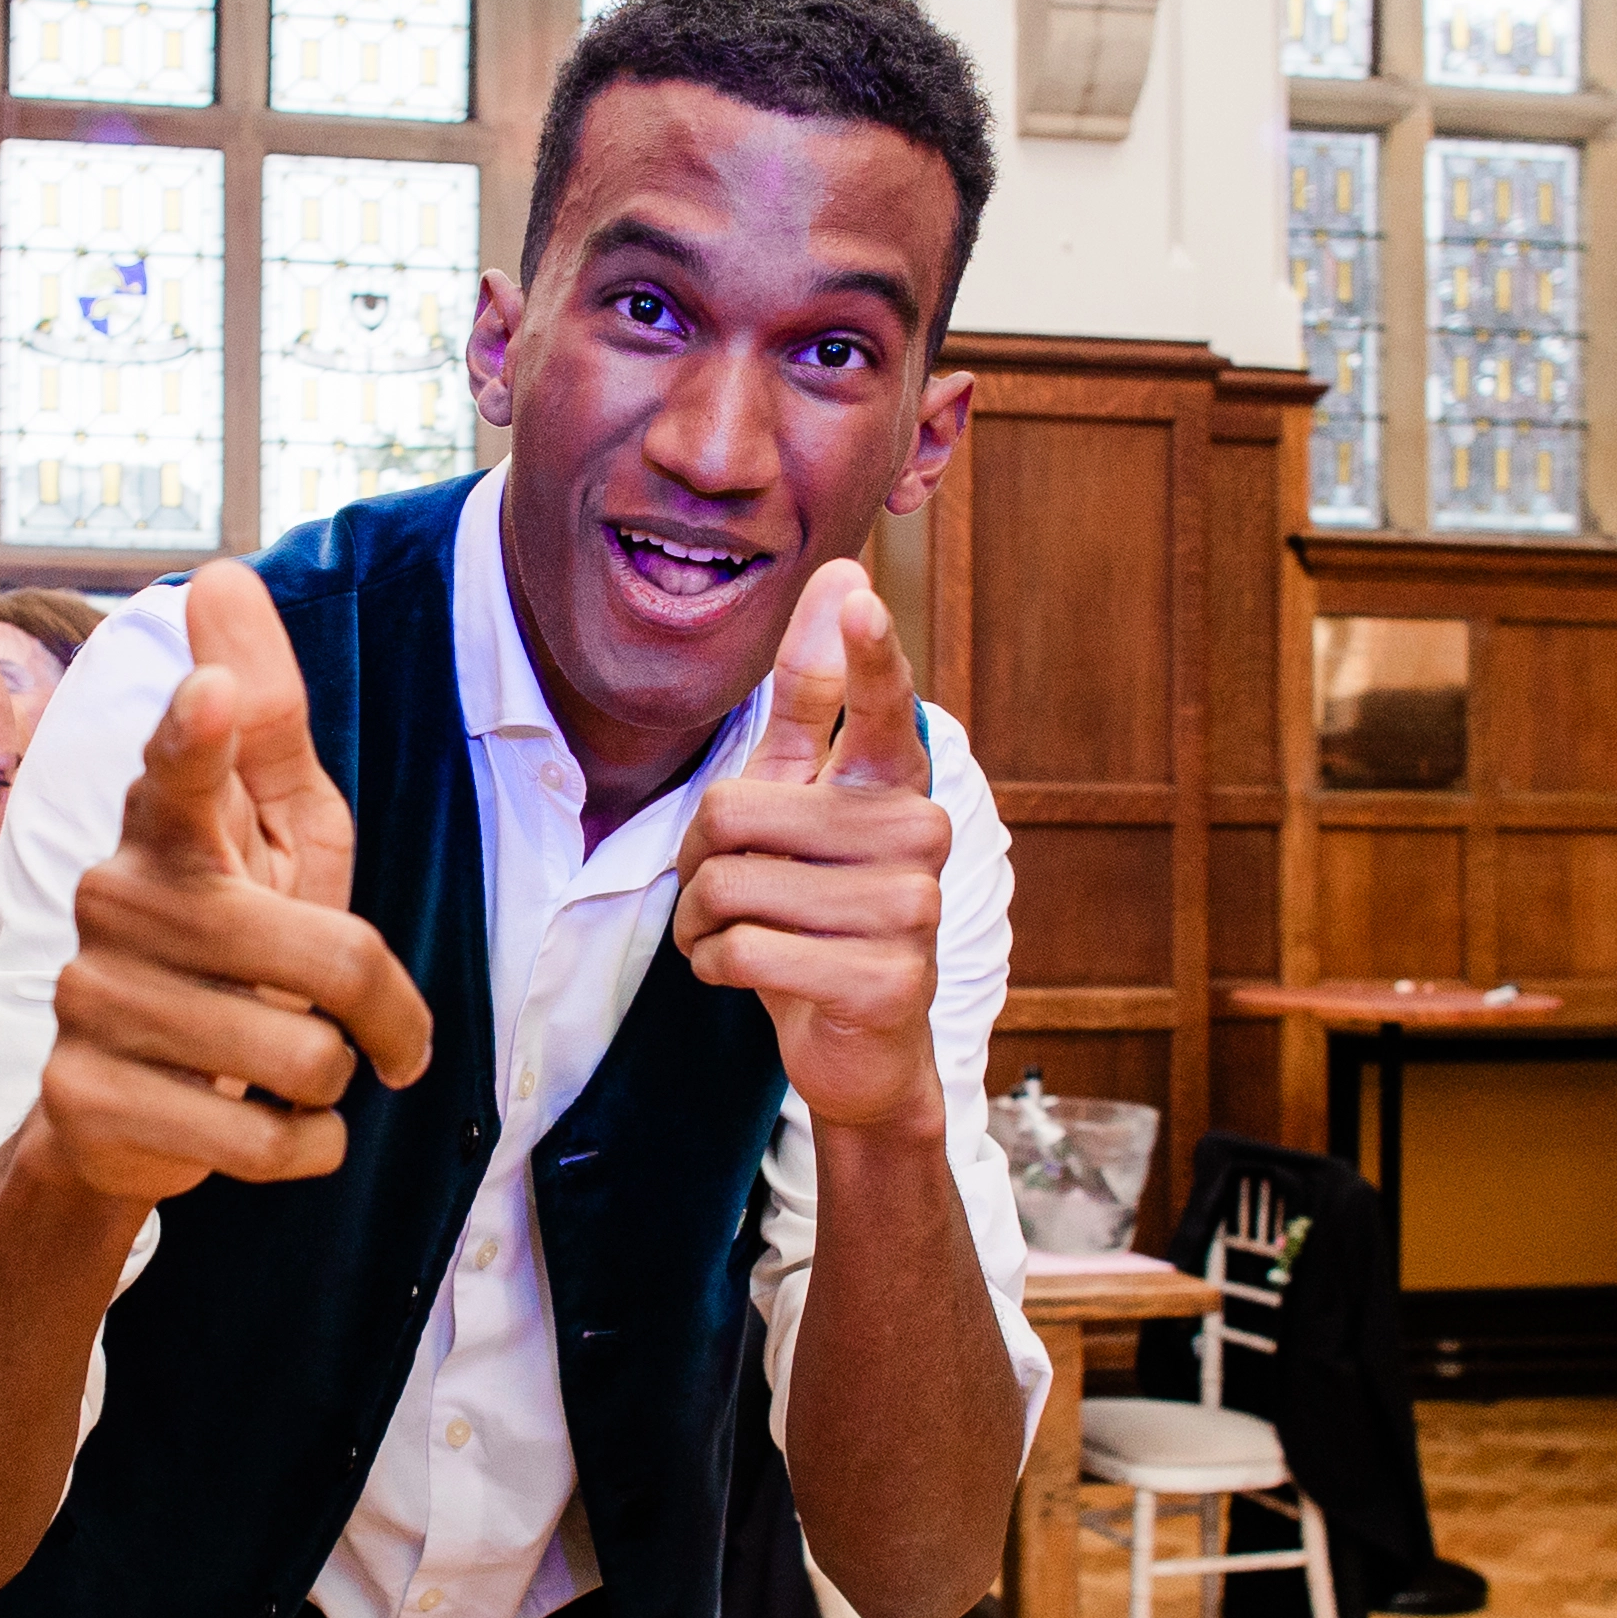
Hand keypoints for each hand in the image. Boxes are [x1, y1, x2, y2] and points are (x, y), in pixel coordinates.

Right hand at [30, 564, 436, 1207]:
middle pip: (325, 962)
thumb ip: (265, 719)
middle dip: (372, 1009)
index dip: (200, 736)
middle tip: (347, 1020)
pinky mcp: (85, 1097)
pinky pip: (265, 1143)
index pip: (180, 767)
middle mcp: (116, 898)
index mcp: (170, 824)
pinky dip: (305, 1150)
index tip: (211, 698)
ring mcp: (89, 999)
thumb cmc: (237, 944)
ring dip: (331, 1084)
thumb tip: (219, 573)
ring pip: (302, 1060)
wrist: (136, 1104)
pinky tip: (268, 1131)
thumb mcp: (275, 831)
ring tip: (283, 1067)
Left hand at [672, 564, 956, 1135]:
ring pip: (730, 886)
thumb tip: (844, 572)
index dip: (865, 653)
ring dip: (701, 922)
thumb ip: (816, 694)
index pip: (879, 705)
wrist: (858, 1045)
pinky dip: (714, 967)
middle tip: (726, 890)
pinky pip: (742, 950)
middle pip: (736, 810)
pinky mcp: (884, 981)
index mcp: (894, 783)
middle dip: (699, 859)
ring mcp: (910, 911)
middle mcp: (916, 837)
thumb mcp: (805, 795)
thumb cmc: (819, 906)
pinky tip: (744, 976)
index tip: (858, 597)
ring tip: (735, 937)